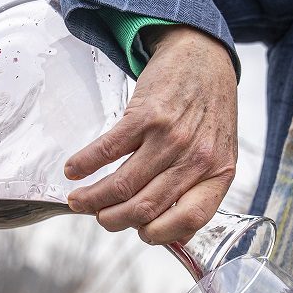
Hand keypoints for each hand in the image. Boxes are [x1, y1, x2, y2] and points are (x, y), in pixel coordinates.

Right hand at [63, 25, 237, 243]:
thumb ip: (198, 190)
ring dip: (93, 199)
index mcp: (218, 173)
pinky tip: (74, 170)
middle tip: (101, 218)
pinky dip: (85, 164)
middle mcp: (196, 158)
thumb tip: (168, 231)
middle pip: (146, 207)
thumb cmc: (210, 110)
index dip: (160, 234)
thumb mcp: (218, 154)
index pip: (189, 219)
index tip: (139, 233)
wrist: (205, 58)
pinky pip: (108, 150)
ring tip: (79, 201)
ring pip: (123, 184)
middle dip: (114, 220)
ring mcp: (170, 137)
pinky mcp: (146, 115)